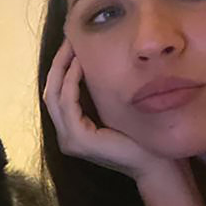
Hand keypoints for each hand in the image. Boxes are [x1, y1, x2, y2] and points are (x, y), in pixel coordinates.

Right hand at [43, 39, 174, 181]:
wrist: (156, 164)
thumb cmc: (141, 138)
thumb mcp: (114, 111)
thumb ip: (99, 97)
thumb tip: (95, 66)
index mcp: (71, 131)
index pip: (56, 95)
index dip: (59, 69)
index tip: (69, 46)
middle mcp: (65, 136)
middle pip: (50, 92)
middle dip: (57, 65)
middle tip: (67, 40)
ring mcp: (69, 139)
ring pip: (54, 96)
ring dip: (61, 69)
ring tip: (71, 48)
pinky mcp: (79, 138)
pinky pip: (69, 103)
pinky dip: (72, 82)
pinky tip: (80, 65)